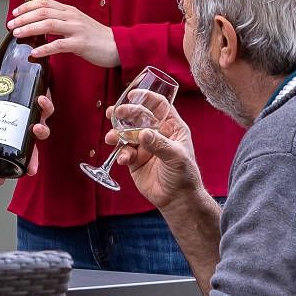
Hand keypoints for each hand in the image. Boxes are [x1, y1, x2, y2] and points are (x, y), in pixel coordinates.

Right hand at [0, 92, 55, 185]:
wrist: (23, 69)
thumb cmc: (7, 87)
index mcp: (17, 130)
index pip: (15, 152)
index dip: (8, 166)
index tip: (1, 181)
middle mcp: (29, 127)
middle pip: (32, 148)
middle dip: (32, 160)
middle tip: (31, 169)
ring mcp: (39, 117)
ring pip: (43, 130)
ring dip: (41, 131)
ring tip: (35, 128)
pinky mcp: (46, 103)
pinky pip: (48, 106)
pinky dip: (45, 104)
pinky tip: (40, 100)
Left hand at [8, 0, 120, 67]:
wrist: (117, 46)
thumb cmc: (96, 37)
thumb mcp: (77, 23)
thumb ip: (61, 21)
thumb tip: (40, 25)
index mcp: (70, 11)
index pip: (45, 3)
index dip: (27, 6)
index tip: (15, 13)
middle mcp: (72, 17)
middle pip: (43, 12)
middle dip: (24, 17)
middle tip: (11, 24)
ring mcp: (76, 29)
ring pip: (48, 25)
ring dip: (30, 29)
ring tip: (17, 34)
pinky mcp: (81, 44)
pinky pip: (59, 45)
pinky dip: (45, 48)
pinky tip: (34, 53)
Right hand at [110, 91, 202, 208]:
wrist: (177, 200)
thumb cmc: (184, 175)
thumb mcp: (176, 157)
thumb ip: (160, 144)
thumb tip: (142, 133)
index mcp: (172, 127)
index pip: (159, 105)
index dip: (147, 97)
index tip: (132, 95)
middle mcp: (157, 133)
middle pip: (138, 116)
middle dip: (126, 114)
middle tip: (114, 113)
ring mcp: (145, 146)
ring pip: (127, 133)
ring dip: (117, 133)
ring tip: (111, 138)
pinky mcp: (135, 159)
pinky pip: (124, 151)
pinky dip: (121, 153)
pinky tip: (124, 160)